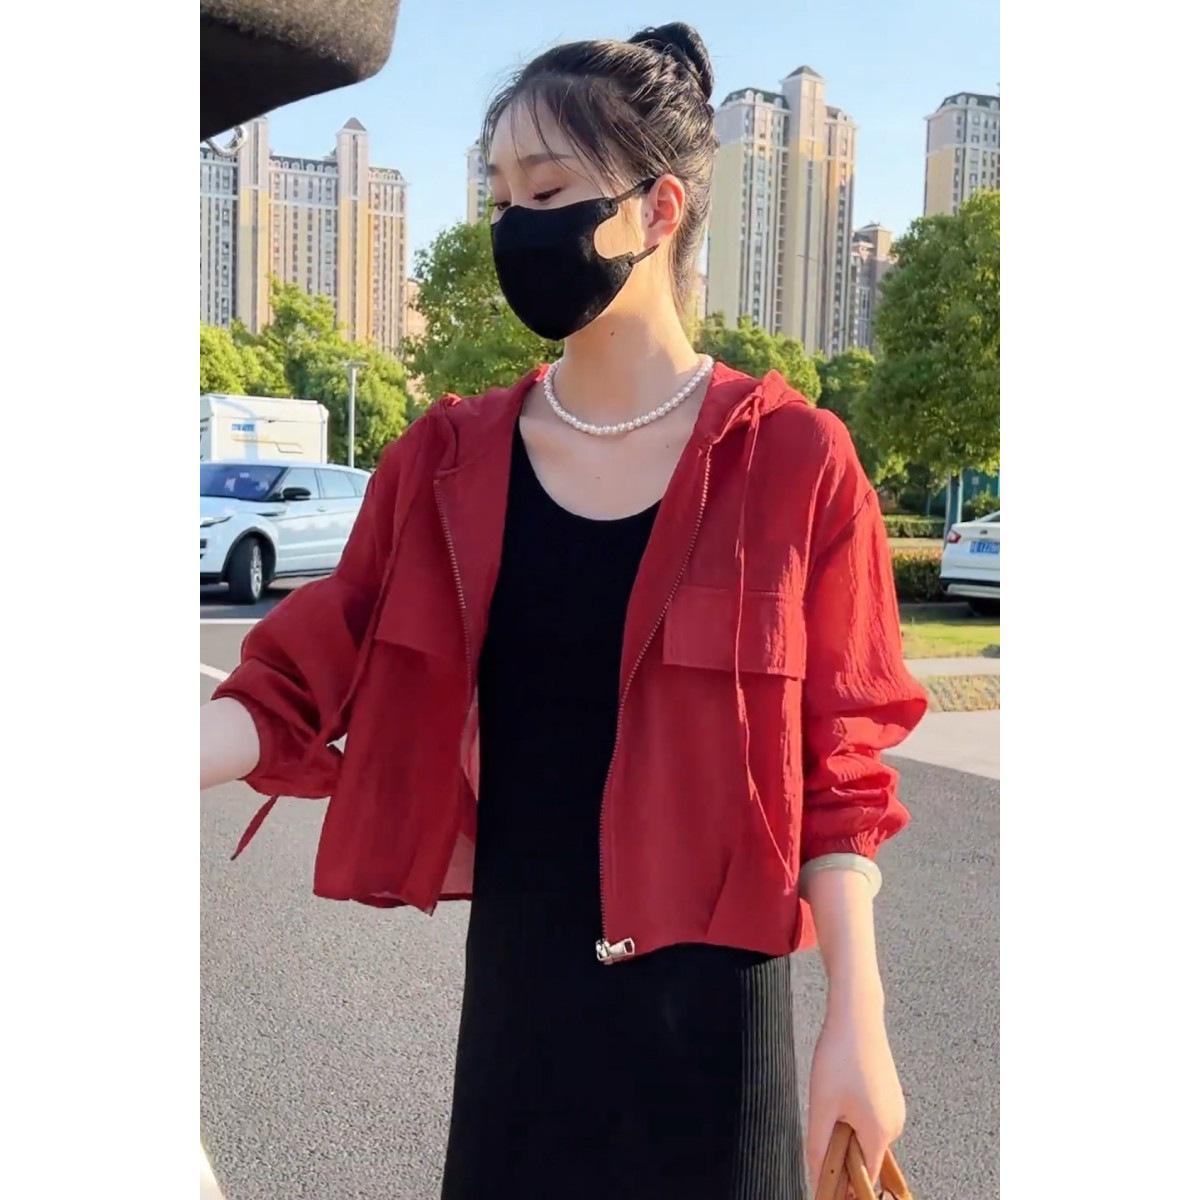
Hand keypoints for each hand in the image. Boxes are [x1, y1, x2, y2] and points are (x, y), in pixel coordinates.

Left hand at [806, 997, 904, 1196]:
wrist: (857, 1015)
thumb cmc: (839, 1056)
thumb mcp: (821, 1105)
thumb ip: (818, 1146)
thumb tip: (816, 1178)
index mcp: (880, 1132)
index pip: (865, 1178)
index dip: (844, 1183)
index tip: (825, 1176)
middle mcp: (894, 1124)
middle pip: (864, 1155)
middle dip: (841, 1148)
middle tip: (823, 1116)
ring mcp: (895, 1108)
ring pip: (865, 1134)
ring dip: (846, 1128)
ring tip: (831, 1094)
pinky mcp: (890, 1094)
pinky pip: (869, 1117)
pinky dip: (853, 1113)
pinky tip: (842, 1086)